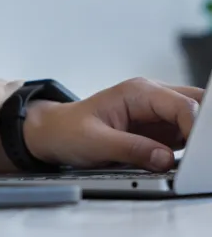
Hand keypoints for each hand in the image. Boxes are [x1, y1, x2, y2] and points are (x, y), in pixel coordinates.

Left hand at [24, 77, 202, 171]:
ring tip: (191, 159)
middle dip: (201, 126)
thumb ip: (132, 148)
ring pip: (191, 116)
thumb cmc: (69, 130)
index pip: (180, 103)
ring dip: (195, 137)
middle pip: (193, 102)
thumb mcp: (96, 143)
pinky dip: (188, 146)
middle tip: (200, 154)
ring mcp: (154, 112)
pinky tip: (183, 159)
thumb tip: (164, 158)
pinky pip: (182, 133)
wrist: (54, 132)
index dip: (193, 126)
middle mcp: (150, 96)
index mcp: (137, 91)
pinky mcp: (155, 128)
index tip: (197, 152)